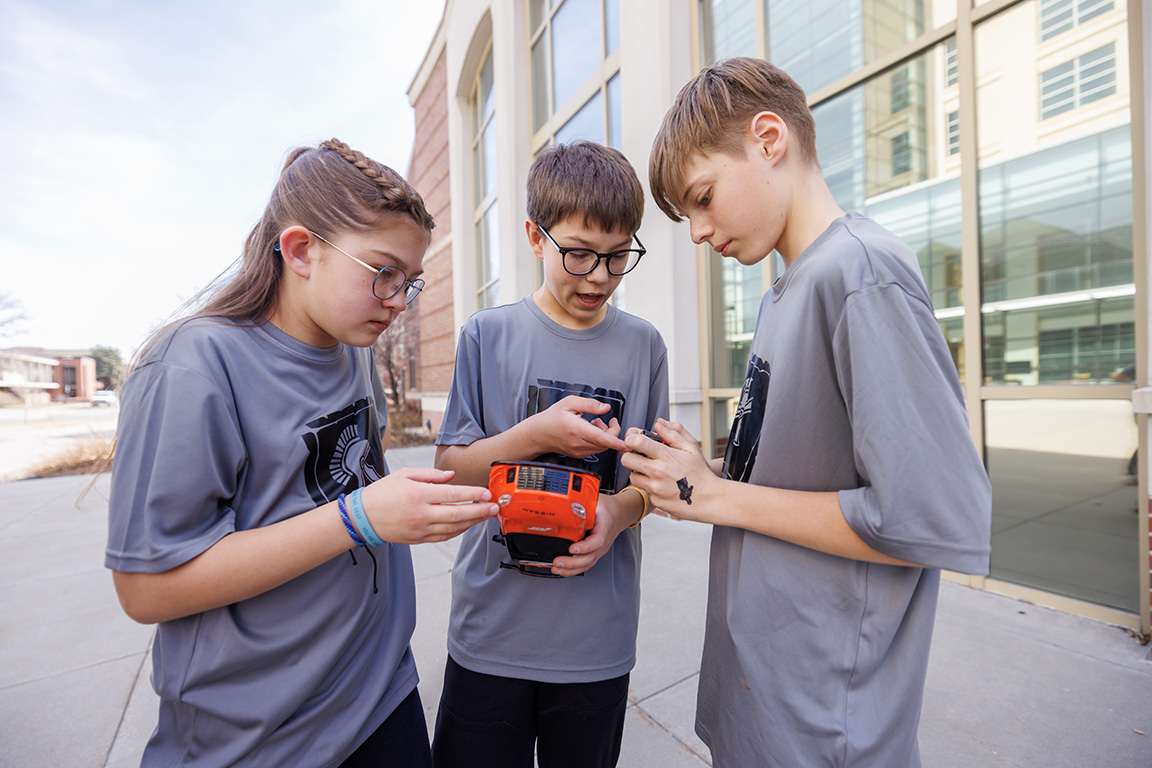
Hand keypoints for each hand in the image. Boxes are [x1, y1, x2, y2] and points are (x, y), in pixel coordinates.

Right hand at [360, 467, 496, 543]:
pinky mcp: (419, 539)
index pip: (452, 494)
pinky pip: (444, 536)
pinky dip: (459, 531)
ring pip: (454, 527)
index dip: (472, 494)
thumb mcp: (405, 474)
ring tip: (486, 515)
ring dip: (473, 522)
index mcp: (419, 494)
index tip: (487, 493)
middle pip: (458, 514)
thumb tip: (452, 476)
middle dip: (480, 511)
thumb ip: (431, 475)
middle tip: (495, 507)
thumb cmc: (383, 492)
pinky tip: (468, 524)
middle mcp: (422, 513)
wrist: (363, 517)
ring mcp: (421, 529)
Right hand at [529, 395, 626, 457]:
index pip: (601, 438)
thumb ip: (589, 404)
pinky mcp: (579, 454)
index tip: (627, 444)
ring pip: (602, 447)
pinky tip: (591, 431)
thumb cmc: (552, 418)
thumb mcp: (569, 403)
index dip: (616, 441)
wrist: (538, 433)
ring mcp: (579, 451)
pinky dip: (599, 441)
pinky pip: (596, 449)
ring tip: (596, 424)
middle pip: (606, 443)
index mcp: (576, 429)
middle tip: (608, 420)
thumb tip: (605, 407)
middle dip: (612, 431)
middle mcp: (578, 443)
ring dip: (606, 436)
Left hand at [548, 492, 631, 576]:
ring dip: (570, 569)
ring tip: (556, 569)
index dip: (585, 547)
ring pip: (587, 564)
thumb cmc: (608, 508)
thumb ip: (582, 502)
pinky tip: (562, 570)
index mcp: (605, 528)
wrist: (619, 514)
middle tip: (558, 561)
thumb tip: (566, 501)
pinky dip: (573, 570)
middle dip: (572, 562)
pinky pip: (585, 564)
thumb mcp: (596, 501)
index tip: (572, 548)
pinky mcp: (594, 553)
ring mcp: (599, 550)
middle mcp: (603, 543)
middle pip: (590, 557)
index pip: (597, 541)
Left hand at [621, 419, 716, 523]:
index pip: (636, 442)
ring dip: (639, 472)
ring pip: (632, 476)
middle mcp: (658, 472)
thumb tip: (658, 424)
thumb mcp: (691, 448)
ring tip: (653, 471)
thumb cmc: (700, 473)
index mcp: (666, 456)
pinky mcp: (655, 500)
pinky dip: (649, 486)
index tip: (634, 439)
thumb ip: (674, 433)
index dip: (631, 438)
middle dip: (630, 455)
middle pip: (626, 459)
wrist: (709, 499)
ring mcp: (655, 488)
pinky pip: (643, 489)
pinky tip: (661, 484)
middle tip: (640, 456)